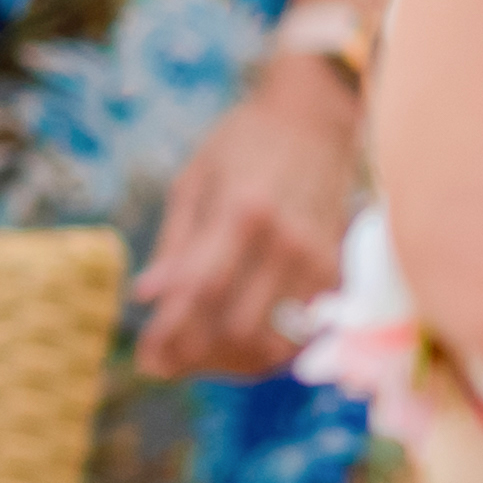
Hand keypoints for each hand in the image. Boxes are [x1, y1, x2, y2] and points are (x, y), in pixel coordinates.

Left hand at [136, 60, 361, 377]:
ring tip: (197, 357)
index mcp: (242, 212)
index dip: (170, 332)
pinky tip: (235, 344)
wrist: (315, 119)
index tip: (145, 356)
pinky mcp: (337, 272)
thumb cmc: (243, 145)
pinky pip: (302, 334)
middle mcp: (286, 242)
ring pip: (274, 342)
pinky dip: (267, 351)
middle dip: (195, 355)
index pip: (201, 290)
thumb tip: (145, 296)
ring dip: (231, 362)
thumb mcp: (193, 180)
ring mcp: (317, 260)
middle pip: (237, 328)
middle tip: (165, 359)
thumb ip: (174, 244)